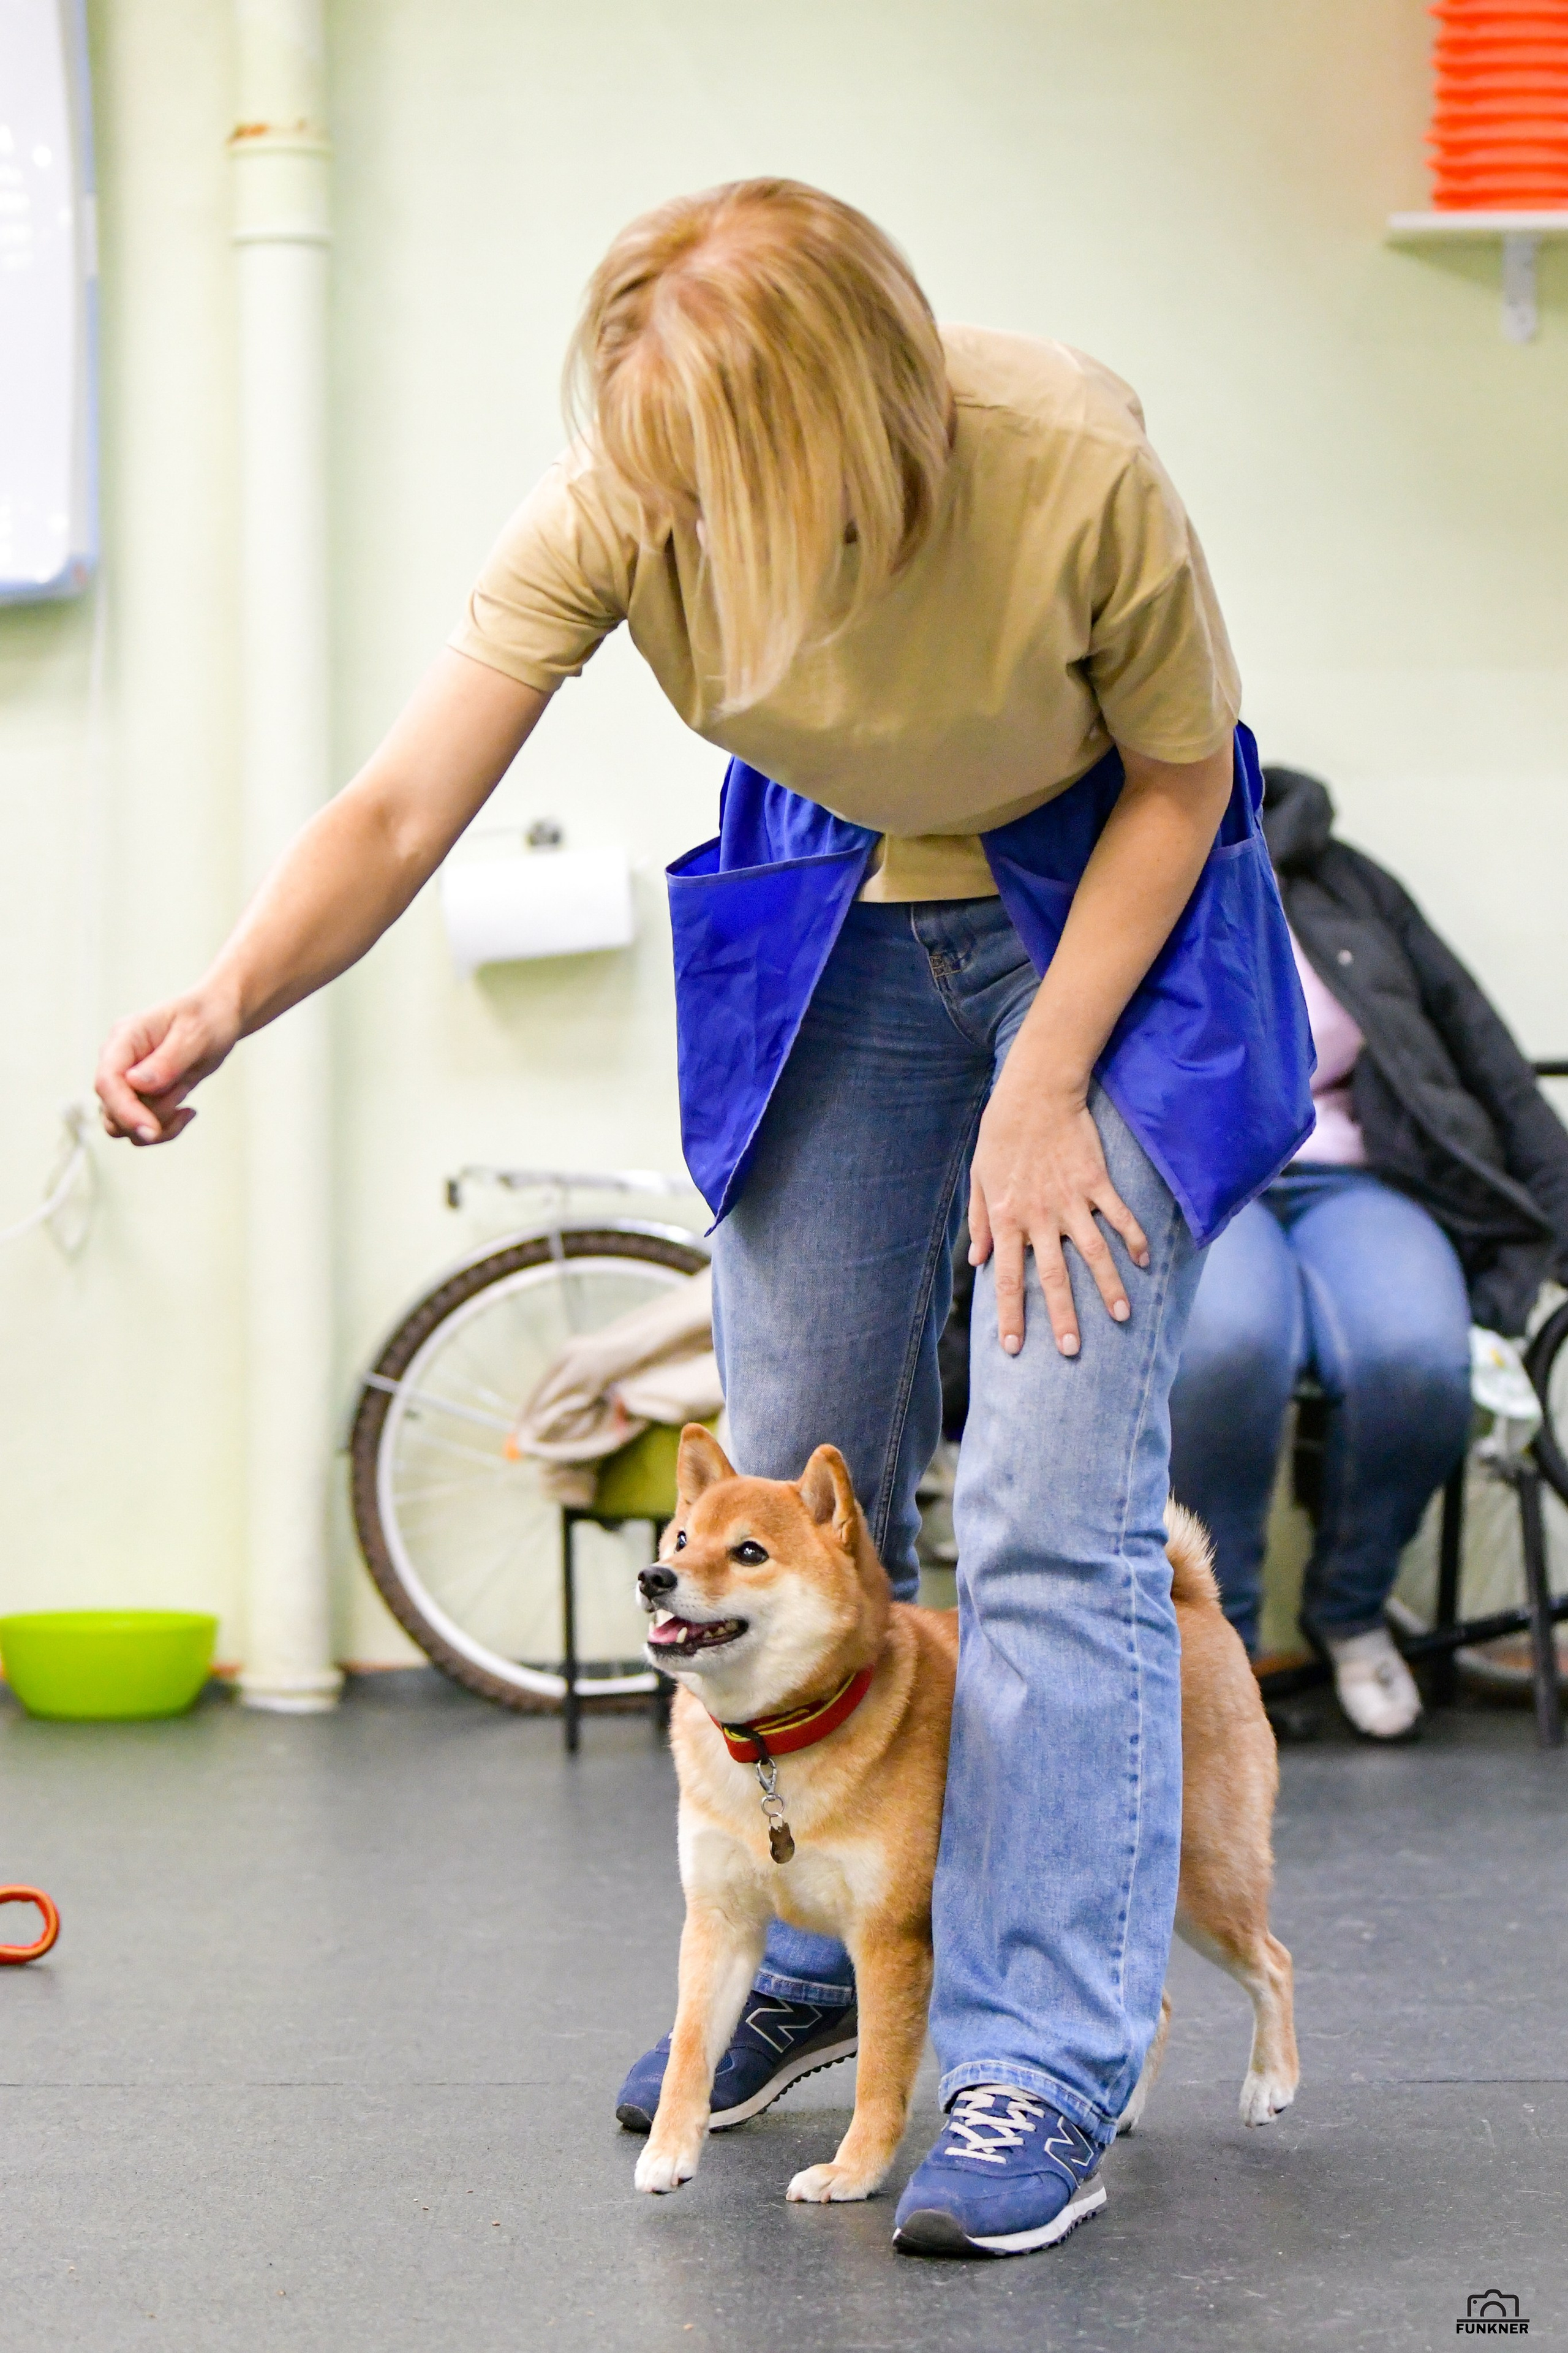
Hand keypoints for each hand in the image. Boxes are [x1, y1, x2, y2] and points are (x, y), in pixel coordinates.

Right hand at [95, 988, 241, 1146]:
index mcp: (125, 1038)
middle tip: (183, 1101)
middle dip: (147, 1118)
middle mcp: (119, 1061)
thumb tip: (135, 1083)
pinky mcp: (141, 1095)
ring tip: (186, 1101)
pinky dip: (165, 1128)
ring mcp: (127, 1080)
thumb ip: (167, 1060)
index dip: (124, 1110)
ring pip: (123, 1124)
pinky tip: (188, 1111)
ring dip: (158, 1124)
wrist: (218, 1016)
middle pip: (111, 1110)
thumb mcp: (195, 1034)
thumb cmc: (208, 1017)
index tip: (151, 1130)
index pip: (107, 1081)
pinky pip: (141, 1126)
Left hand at [969, 1058, 1149, 1357]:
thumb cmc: (1000, 1135)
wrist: (1034, 1093)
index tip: (1014, 1348)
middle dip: (1063, 1317)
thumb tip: (978, 1261)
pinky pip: (1120, 1217)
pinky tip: (1144, 1262)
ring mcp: (1072, 1201)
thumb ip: (979, 1222)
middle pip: (1053, 1277)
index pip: (1007, 1279)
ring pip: (1094, 1254)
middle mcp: (1040, 1217)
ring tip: (1122, 1317)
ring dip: (1109, 1288)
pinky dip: (1134, 1239)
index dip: (1011, 1316)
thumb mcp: (979, 1178)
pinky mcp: (1097, 1182)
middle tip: (1073, 1351)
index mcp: (1007, 1219)